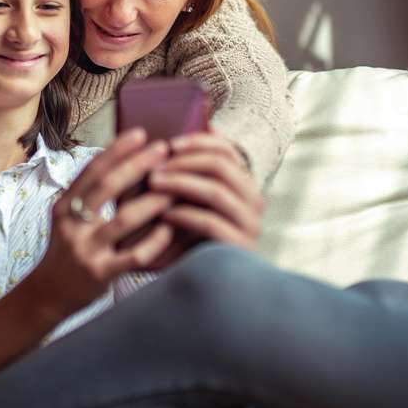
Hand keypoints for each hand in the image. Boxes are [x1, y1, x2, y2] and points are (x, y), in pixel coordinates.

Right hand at [23, 129, 174, 319]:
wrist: (48, 294)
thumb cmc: (68, 250)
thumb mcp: (69, 219)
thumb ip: (91, 195)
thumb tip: (127, 162)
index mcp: (64, 206)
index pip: (91, 170)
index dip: (116, 150)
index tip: (140, 133)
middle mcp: (72, 225)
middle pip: (107, 187)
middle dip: (137, 164)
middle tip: (162, 149)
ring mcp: (86, 250)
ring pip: (124, 220)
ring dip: (153, 202)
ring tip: (174, 189)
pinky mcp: (100, 274)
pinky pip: (133, 255)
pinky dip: (155, 240)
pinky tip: (170, 228)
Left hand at [146, 132, 263, 257]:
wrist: (200, 281)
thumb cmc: (189, 233)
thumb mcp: (190, 197)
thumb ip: (193, 169)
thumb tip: (206, 127)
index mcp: (244, 184)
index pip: (228, 151)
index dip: (198, 142)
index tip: (169, 144)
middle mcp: (254, 201)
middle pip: (222, 166)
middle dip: (184, 162)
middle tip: (155, 166)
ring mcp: (250, 225)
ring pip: (216, 192)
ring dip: (180, 183)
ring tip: (153, 183)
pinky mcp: (239, 247)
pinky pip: (210, 223)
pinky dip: (184, 214)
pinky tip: (164, 214)